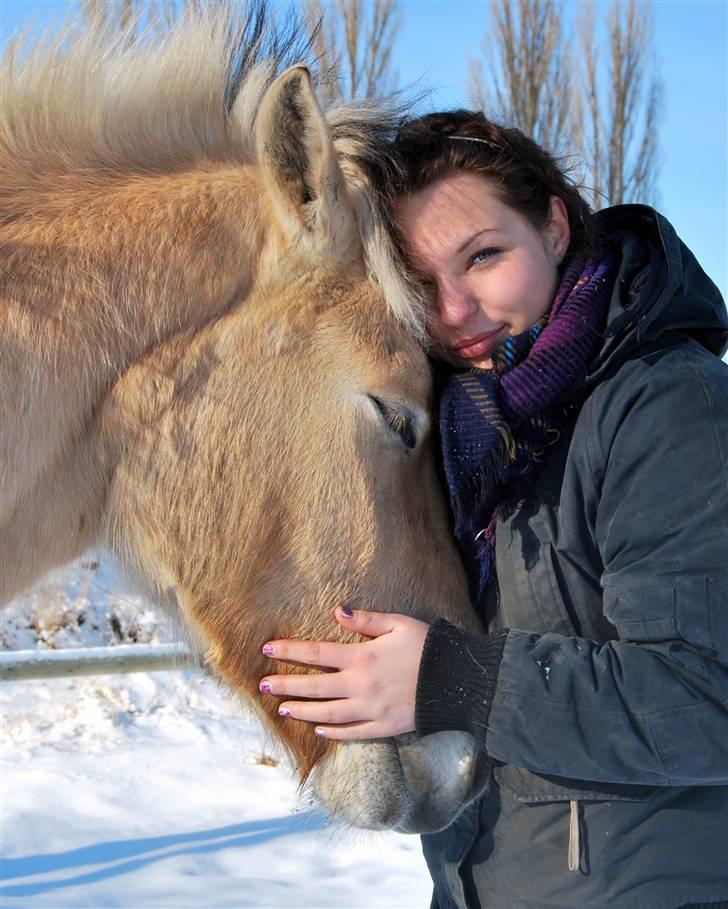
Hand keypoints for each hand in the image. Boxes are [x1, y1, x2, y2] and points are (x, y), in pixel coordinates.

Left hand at [259, 607, 429, 739]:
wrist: (457, 681)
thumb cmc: (428, 647)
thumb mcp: (398, 624)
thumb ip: (366, 620)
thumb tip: (338, 610)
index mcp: (361, 657)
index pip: (316, 652)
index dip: (290, 650)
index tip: (266, 649)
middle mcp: (360, 685)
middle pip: (315, 686)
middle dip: (286, 685)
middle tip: (263, 687)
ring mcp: (370, 709)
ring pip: (328, 714)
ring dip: (304, 711)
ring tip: (284, 709)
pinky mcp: (384, 726)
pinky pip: (353, 732)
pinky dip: (334, 734)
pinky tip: (320, 731)